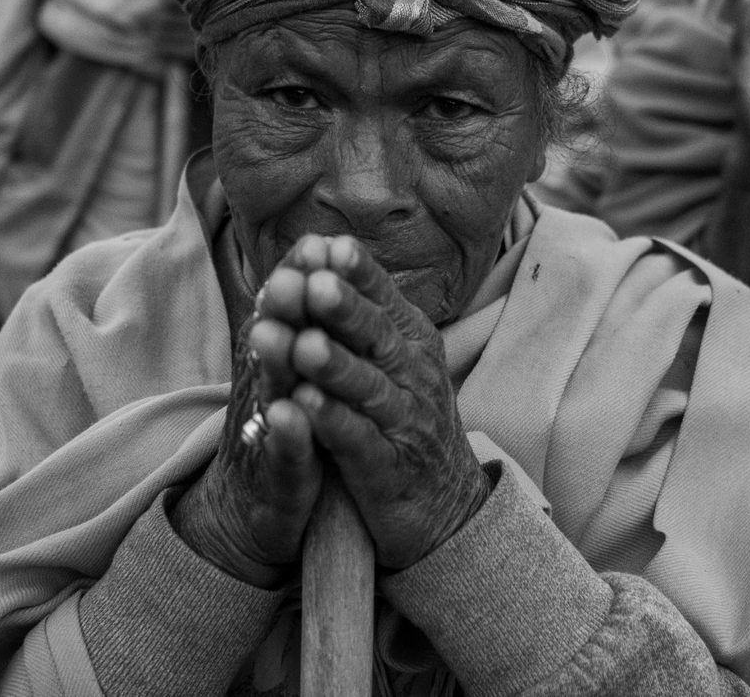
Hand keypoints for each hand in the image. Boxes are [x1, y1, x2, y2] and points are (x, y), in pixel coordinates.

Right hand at [169, 242, 327, 587]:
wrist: (255, 509)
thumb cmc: (289, 425)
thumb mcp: (296, 366)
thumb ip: (305, 312)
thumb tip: (320, 243)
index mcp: (276, 356)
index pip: (289, 309)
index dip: (302, 277)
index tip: (320, 243)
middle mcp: (264, 385)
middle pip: (274, 338)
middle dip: (286, 308)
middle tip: (296, 276)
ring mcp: (266, 431)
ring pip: (270, 389)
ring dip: (274, 363)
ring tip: (279, 336)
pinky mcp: (276, 477)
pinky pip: (281, 452)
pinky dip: (285, 434)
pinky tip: (289, 416)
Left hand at [284, 235, 489, 569]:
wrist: (445, 505)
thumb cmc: (405, 419)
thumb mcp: (395, 358)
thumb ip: (362, 313)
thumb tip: (323, 245)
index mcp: (411, 341)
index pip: (383, 298)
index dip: (357, 274)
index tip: (327, 245)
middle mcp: (414, 375)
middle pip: (377, 337)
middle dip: (345, 310)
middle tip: (314, 283)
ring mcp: (405, 422)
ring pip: (367, 387)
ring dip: (333, 366)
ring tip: (303, 345)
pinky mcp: (388, 469)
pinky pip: (358, 441)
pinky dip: (332, 422)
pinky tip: (304, 406)